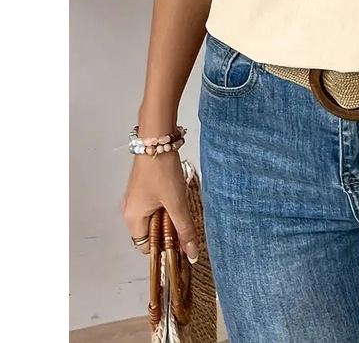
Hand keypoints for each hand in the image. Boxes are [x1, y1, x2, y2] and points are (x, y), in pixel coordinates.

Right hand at [121, 149, 199, 263]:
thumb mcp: (177, 203)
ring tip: (179, 203)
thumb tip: (191, 253)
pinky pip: (154, 205)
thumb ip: (185, 229)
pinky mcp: (143, 188)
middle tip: (182, 219)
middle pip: (150, 232)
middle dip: (168, 229)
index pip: (146, 246)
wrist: (157, 141)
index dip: (163, 247)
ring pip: (154, 217)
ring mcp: (136, 198)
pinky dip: (166, 205)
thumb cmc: (161, 171)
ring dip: (168, 215)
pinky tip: (176, 194)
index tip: (180, 242)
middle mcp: (130, 210)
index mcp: (133, 218)